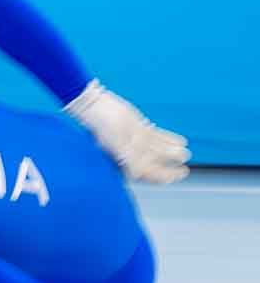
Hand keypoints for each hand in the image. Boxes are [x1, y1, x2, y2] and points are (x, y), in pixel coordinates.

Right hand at [64, 80, 189, 182]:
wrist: (96, 106)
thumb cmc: (102, 126)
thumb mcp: (115, 143)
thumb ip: (127, 158)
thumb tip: (137, 174)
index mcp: (123, 161)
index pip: (146, 173)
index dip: (162, 177)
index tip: (176, 176)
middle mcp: (130, 153)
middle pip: (154, 164)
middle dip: (169, 169)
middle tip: (183, 170)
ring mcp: (135, 141)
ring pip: (158, 150)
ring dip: (171, 152)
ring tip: (185, 153)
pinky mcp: (138, 128)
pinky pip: (157, 136)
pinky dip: (169, 139)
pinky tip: (181, 141)